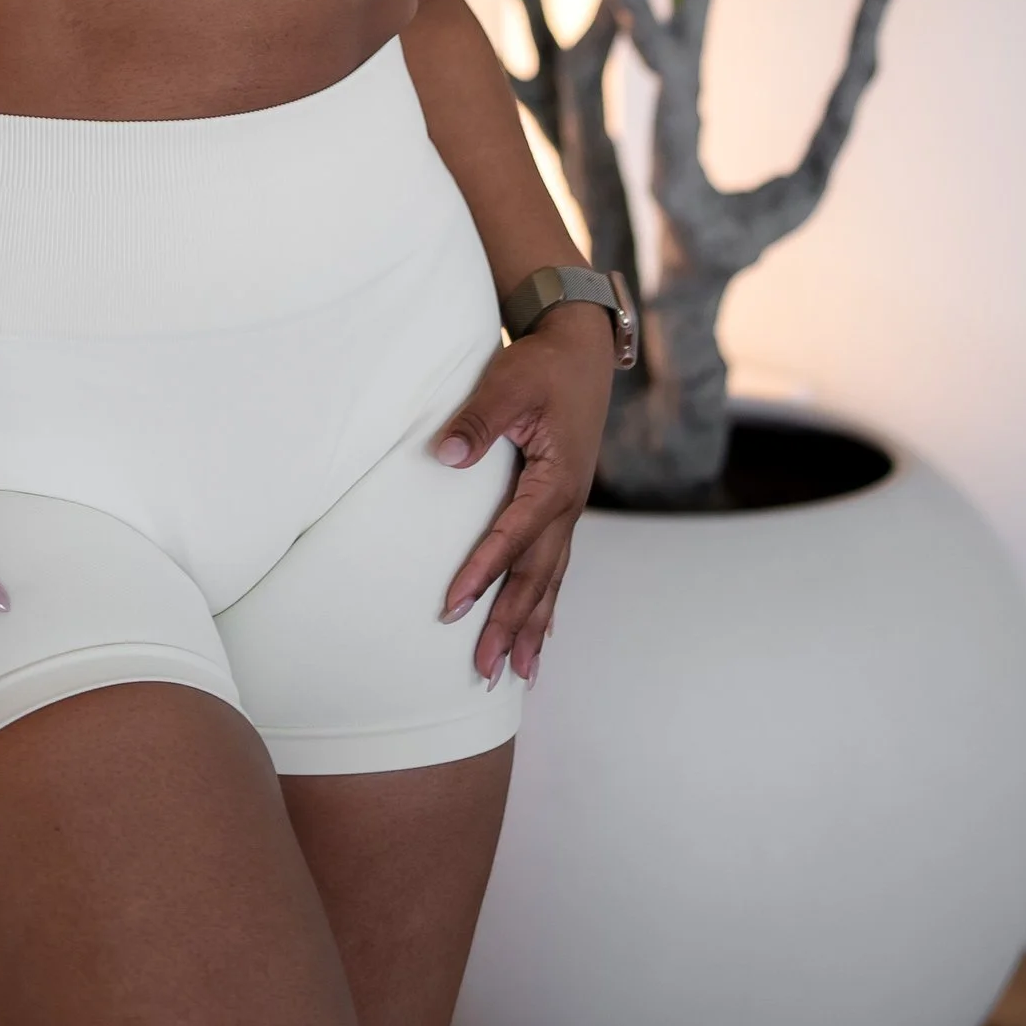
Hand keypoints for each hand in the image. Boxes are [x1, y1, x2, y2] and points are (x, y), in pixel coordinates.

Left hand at [435, 304, 614, 686]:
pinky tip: (541, 634)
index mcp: (555, 482)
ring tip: (518, 674)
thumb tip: (446, 454)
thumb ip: (478, 419)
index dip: (482, 573)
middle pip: (536, 577)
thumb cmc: (542, 366)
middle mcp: (567, 506)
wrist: (579, 351)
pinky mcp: (562, 506)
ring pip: (550, 581)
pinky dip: (546, 604)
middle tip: (486, 670)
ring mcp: (569, 511)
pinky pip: (556, 566)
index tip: (453, 608)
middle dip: (510, 625)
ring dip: (532, 627)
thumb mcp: (509, 383)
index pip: (512, 538)